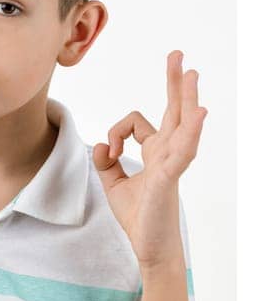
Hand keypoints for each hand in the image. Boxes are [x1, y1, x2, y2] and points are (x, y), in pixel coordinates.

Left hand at [94, 51, 206, 270]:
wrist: (149, 244)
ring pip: (183, 123)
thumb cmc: (139, 214)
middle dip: (173, 82)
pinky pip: (183, 150)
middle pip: (174, 109)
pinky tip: (199, 114)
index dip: (116, 132)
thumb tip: (100, 144)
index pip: (136, 122)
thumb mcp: (114, 184)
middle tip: (176, 56)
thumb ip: (107, 162)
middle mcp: (168, 151)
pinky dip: (191, 131)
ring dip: (186, 98)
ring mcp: (172, 162)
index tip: (108, 153)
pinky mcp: (170, 177)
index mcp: (155, 150)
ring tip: (190, 73)